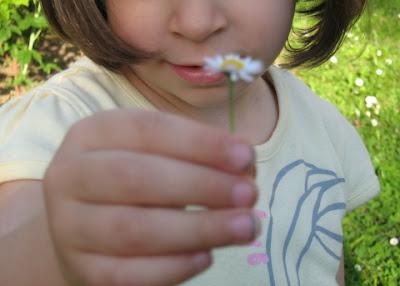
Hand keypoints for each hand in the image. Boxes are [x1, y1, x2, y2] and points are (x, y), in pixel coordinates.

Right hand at [43, 109, 259, 285]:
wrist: (86, 220)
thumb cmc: (134, 175)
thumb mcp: (157, 151)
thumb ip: (196, 154)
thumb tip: (244, 168)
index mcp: (91, 134)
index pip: (147, 130)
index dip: (200, 143)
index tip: (246, 156)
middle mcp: (69, 176)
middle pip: (137, 177)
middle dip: (202, 185)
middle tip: (249, 194)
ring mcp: (69, 226)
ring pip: (134, 230)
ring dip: (199, 229)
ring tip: (244, 226)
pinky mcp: (81, 268)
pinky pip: (126, 275)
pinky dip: (173, 267)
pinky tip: (206, 256)